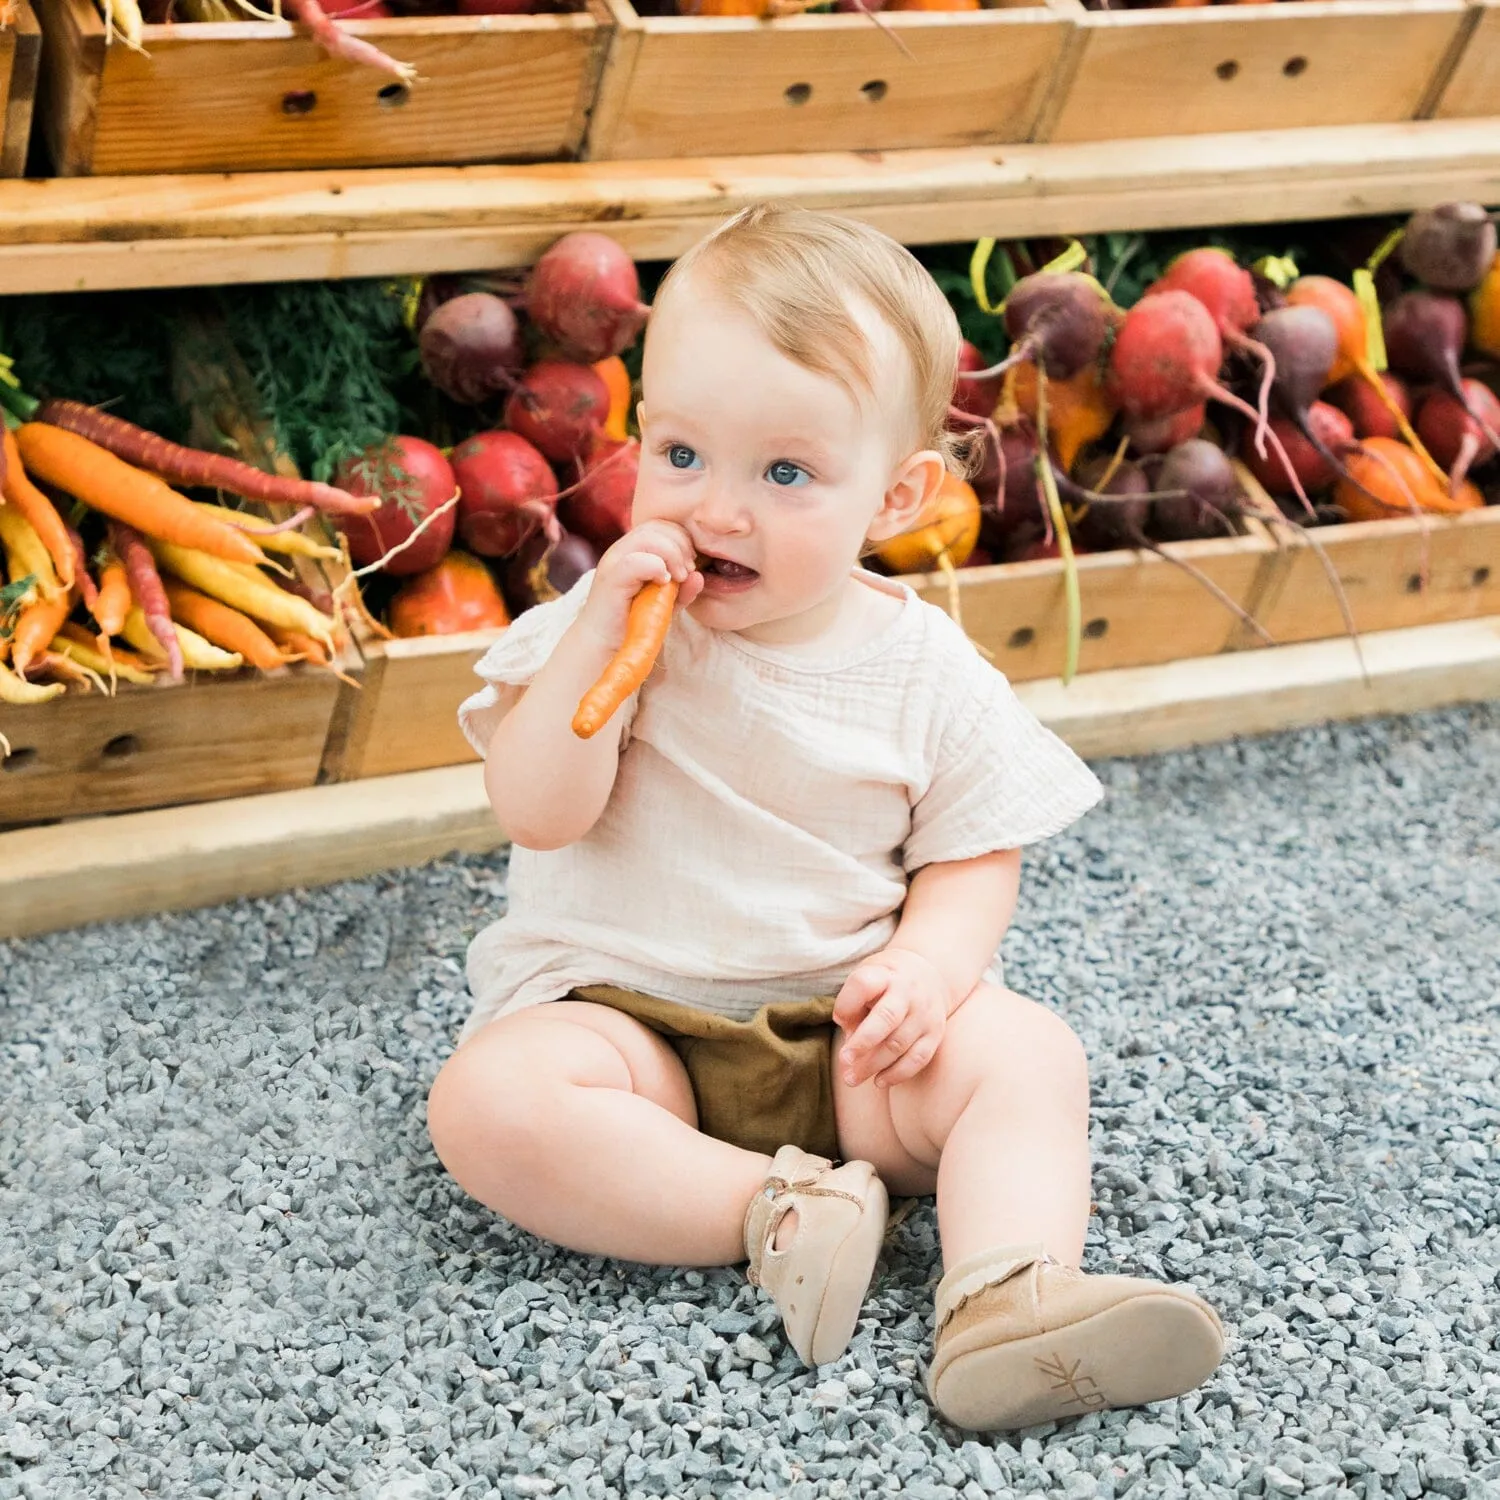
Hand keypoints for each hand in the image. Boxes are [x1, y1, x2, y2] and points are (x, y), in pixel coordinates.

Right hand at [579, 520, 703, 652]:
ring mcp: (613, 563)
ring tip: (678, 578)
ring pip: (647, 538)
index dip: (682, 539)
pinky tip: (663, 584)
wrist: (607, 649)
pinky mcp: (610, 580)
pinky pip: (635, 561)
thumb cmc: (635, 625)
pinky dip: (655, 568)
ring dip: (672, 555)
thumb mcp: (666, 604)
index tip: (691, 565)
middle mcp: (620, 550)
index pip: (661, 525)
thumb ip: (683, 590)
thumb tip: (700, 576)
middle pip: (656, 526)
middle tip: (687, 572)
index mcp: (633, 550)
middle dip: (681, 546)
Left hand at [833, 948, 951, 1089]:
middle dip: (862, 1042)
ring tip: (851, 1078)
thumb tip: (850, 1044)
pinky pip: (918, 1059)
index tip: (838, 1019)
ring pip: (899, 1044)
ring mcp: (924, 1014)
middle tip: (843, 1060)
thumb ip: (854, 1006)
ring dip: (873, 1065)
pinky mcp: (935, 1034)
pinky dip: (897, 1074)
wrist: (930, 975)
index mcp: (885, 974)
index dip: (847, 1004)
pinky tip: (879, 1081)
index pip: (864, 984)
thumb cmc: (885, 982)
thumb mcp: (867, 978)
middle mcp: (908, 992)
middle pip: (886, 1017)